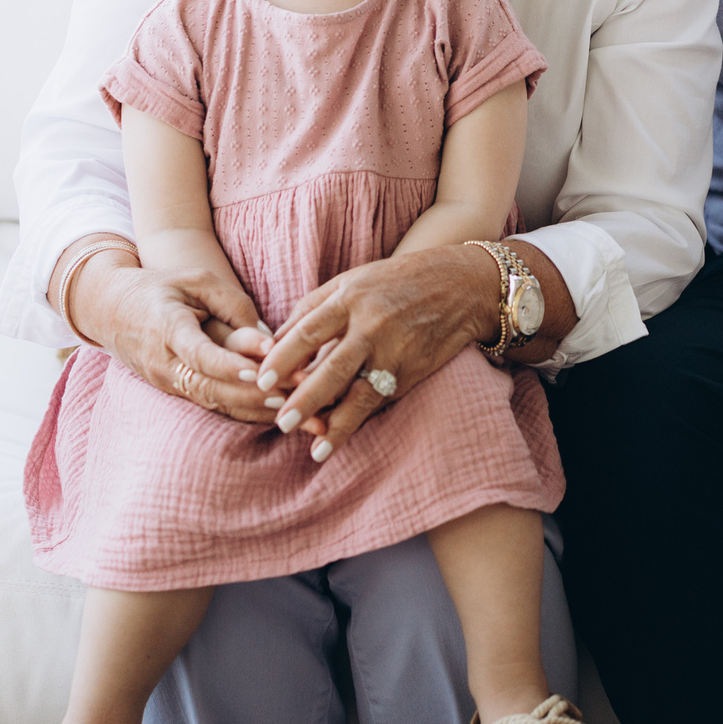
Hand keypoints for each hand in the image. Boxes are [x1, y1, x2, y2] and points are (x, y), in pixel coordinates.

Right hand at [67, 249, 273, 426]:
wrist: (110, 309)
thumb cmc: (161, 288)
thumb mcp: (195, 280)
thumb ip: (232, 302)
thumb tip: (266, 336)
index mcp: (166, 328)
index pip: (197, 353)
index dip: (227, 364)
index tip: (257, 371)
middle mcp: (163, 362)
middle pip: (208, 386)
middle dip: (250, 394)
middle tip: (290, 395)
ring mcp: (166, 382)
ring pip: (211, 401)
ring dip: (252, 408)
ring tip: (292, 407)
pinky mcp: (175, 391)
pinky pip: (211, 404)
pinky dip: (243, 410)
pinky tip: (275, 412)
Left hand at [255, 244, 500, 459]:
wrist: (462, 286)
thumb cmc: (397, 281)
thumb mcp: (353, 280)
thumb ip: (312, 307)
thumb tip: (273, 342)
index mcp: (350, 298)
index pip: (309, 330)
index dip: (283, 356)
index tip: (260, 379)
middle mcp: (372, 325)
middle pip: (331, 367)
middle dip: (303, 396)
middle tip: (279, 420)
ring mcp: (394, 351)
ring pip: (357, 391)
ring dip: (331, 420)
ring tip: (309, 443)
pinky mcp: (410, 372)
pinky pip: (376, 401)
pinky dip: (354, 423)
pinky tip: (333, 442)